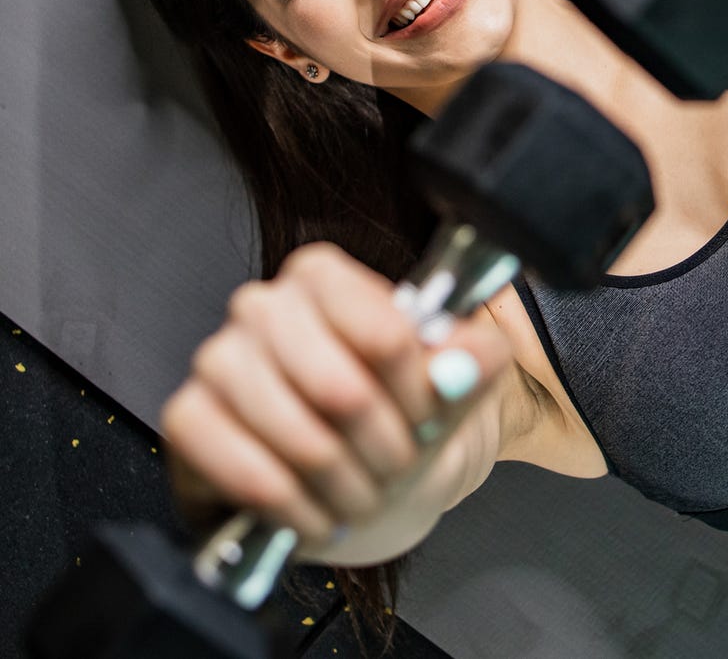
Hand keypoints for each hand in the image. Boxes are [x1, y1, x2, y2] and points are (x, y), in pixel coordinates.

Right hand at [160, 242, 511, 551]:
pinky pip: (244, 470)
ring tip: (363, 493)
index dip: (417, 391)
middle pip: (341, 389)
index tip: (430, 420)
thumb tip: (476, 357)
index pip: (385, 332)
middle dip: (385, 447)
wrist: (351, 476)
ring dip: (346, 484)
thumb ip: (475, 360)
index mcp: (324, 277)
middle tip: (398, 467)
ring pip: (299, 437)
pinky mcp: (189, 418)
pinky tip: (316, 512)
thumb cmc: (397, 418)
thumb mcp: (451, 384)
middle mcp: (263, 305)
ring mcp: (218, 359)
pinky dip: (293, 506)